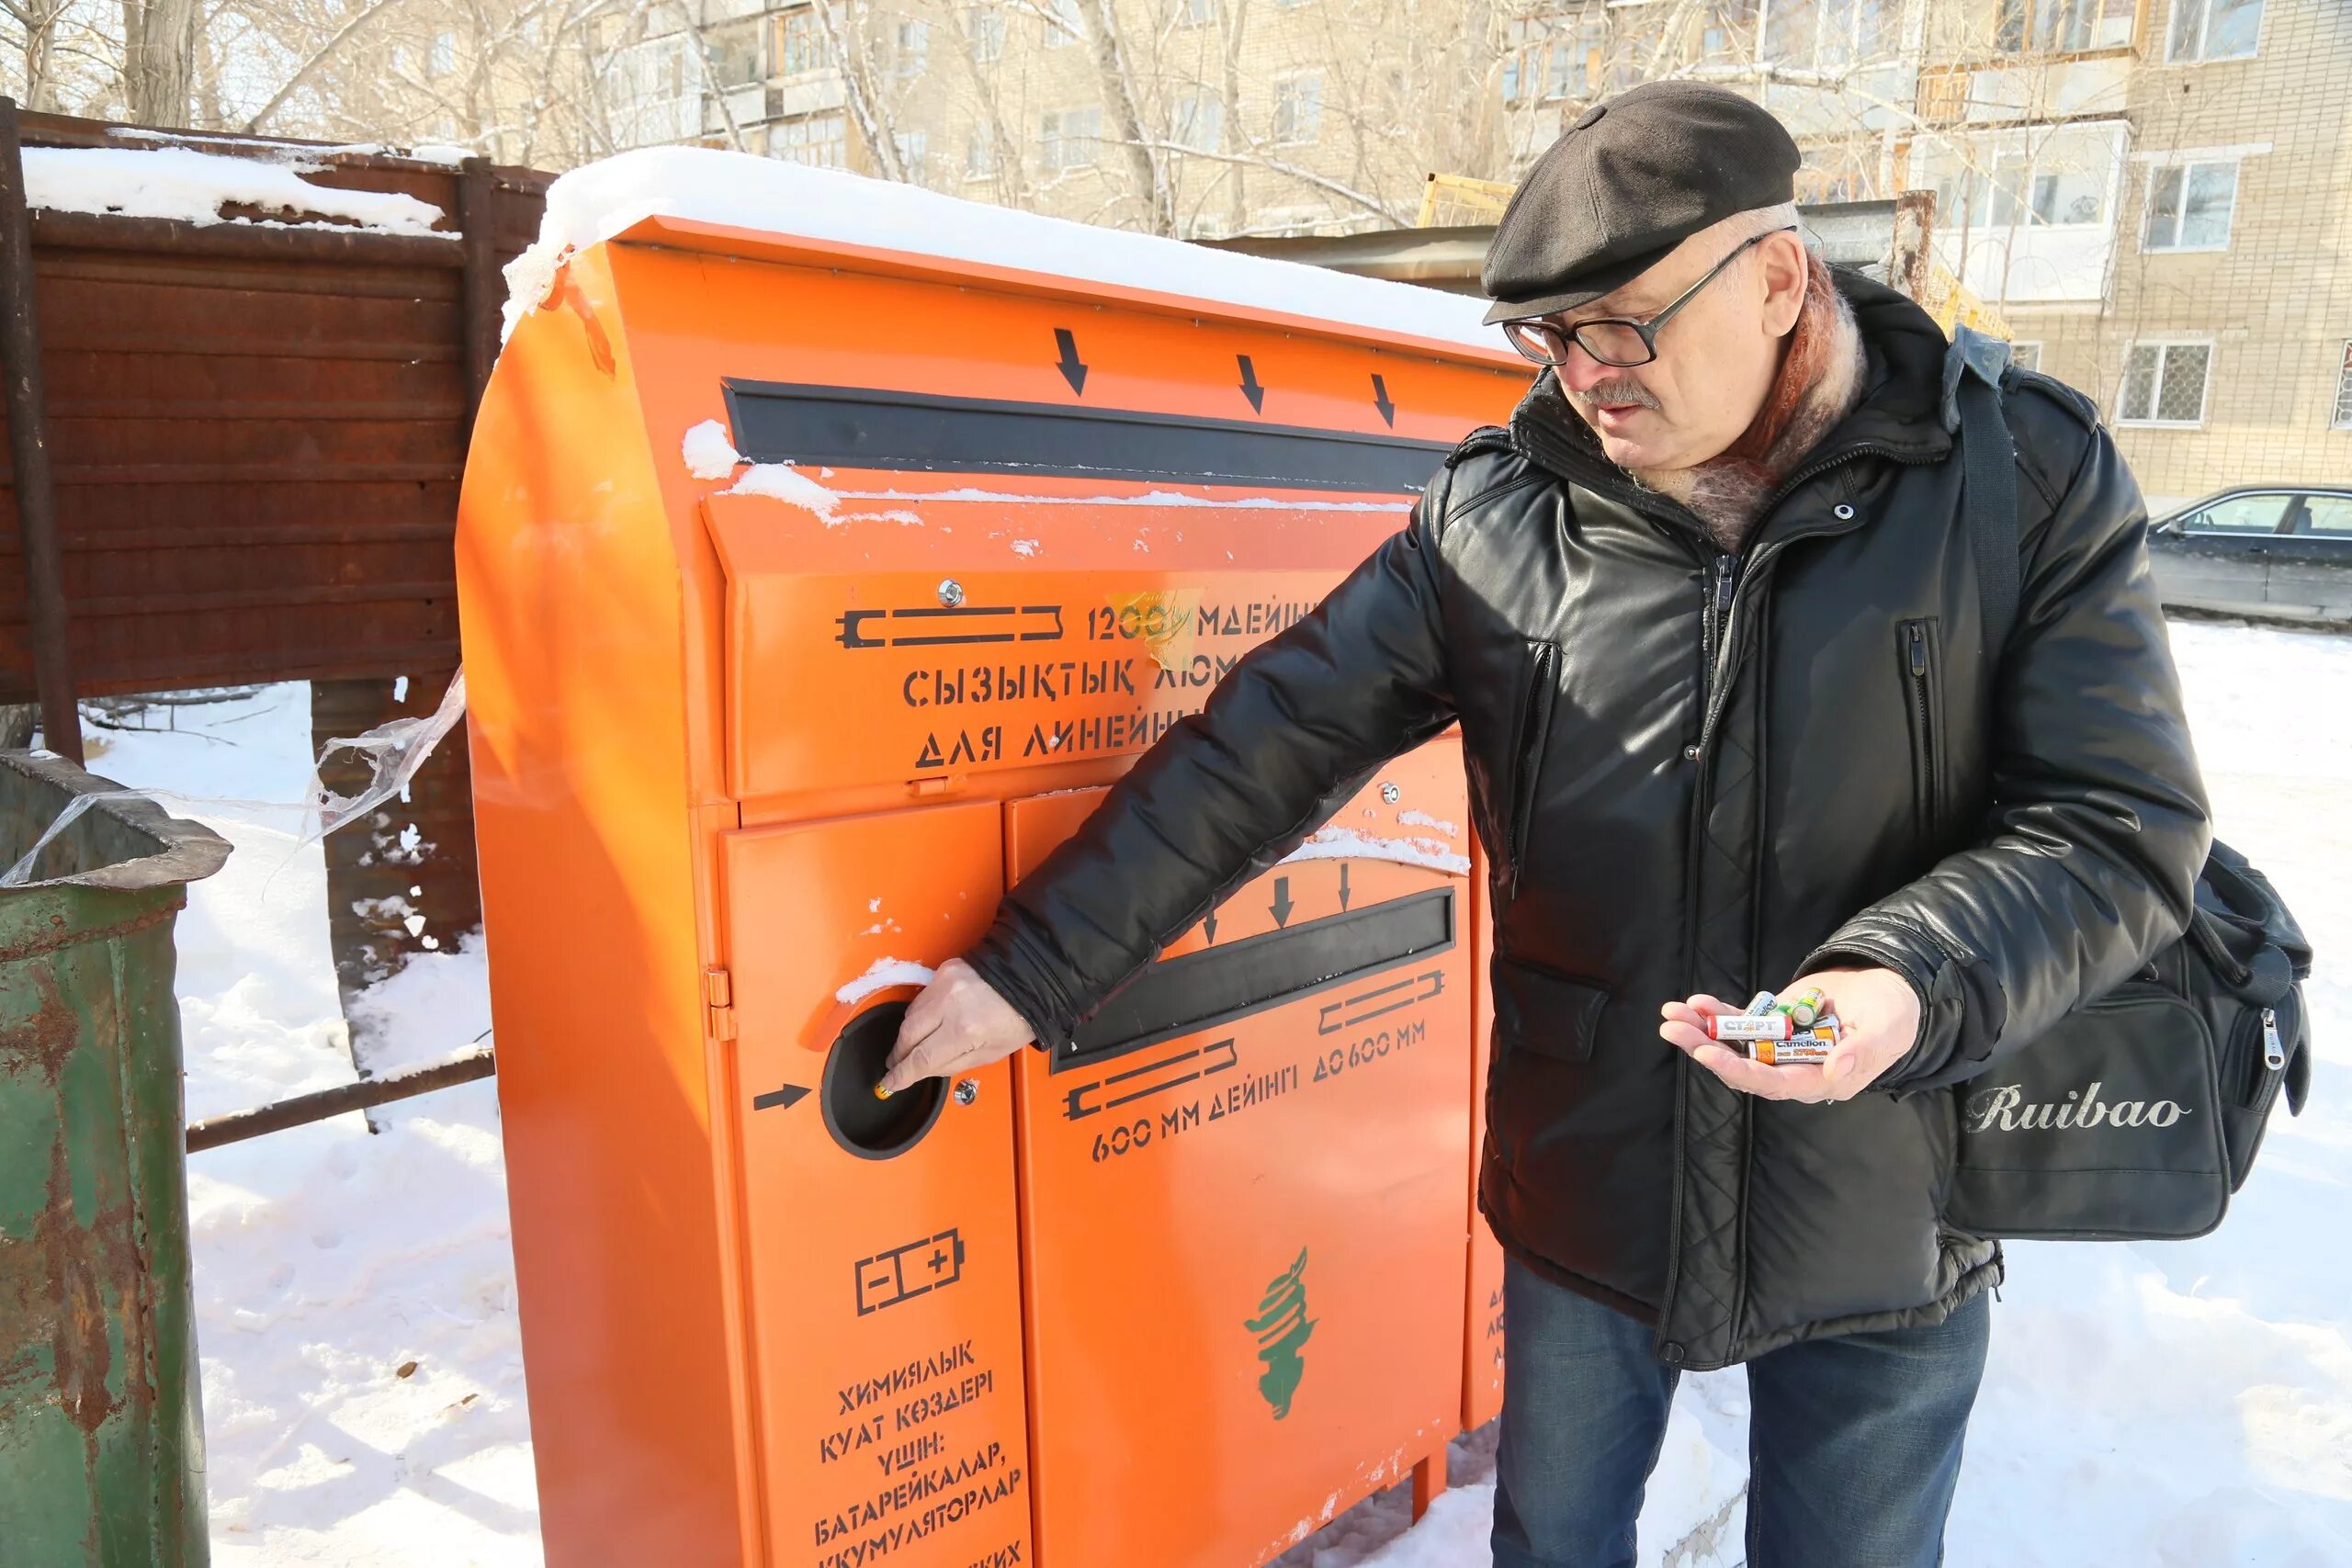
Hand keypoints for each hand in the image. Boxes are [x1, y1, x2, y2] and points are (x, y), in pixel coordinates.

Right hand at [878, 958, 1036, 1094]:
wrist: (1031, 979)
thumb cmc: (1017, 1019)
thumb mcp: (990, 1054)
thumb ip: (952, 1064)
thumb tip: (921, 1070)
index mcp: (966, 1031)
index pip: (921, 1059)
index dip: (902, 1075)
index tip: (890, 1082)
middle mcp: (950, 1005)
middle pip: (907, 1035)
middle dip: (899, 1054)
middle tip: (897, 1065)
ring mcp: (944, 984)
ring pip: (910, 1014)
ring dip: (908, 1033)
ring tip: (913, 1045)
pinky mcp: (944, 970)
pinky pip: (921, 997)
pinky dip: (921, 1012)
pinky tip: (928, 1021)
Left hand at [1656, 968, 1919, 1103]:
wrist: (1887, 991)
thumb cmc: (1893, 1015)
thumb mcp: (1886, 1030)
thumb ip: (1862, 1052)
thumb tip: (1837, 1071)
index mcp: (1821, 1079)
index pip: (1772, 1083)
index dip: (1738, 1070)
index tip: (1707, 1052)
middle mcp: (1794, 1069)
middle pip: (1742, 1066)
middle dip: (1704, 1048)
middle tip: (1672, 1029)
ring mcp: (1780, 1048)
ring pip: (1734, 1045)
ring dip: (1700, 1031)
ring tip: (1671, 1014)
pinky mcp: (1773, 1027)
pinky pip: (1740, 1024)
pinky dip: (1717, 1014)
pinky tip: (1695, 1003)